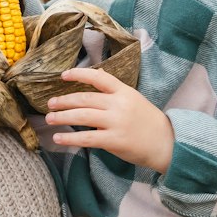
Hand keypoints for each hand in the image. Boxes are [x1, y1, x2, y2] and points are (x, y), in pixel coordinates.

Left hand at [46, 67, 173, 172]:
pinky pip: (87, 138)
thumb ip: (115, 88)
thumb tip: (98, 73)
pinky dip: (70, 137)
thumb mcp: (134, 99)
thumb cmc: (149, 121)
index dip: (79, 74)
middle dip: (64, 101)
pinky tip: (58, 138)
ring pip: (82, 116)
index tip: (63, 75)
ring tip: (49, 119)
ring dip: (62, 117)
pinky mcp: (114, 141)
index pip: (99, 77)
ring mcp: (116, 122)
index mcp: (124, 91)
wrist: (167, 143)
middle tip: (50, 103)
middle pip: (85, 99)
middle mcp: (119, 104)